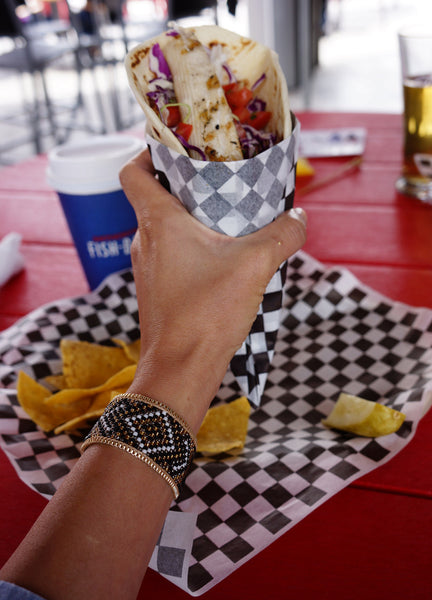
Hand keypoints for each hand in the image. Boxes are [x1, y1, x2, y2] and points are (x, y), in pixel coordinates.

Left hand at [120, 150, 306, 431]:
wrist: (180, 371)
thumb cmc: (207, 314)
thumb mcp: (255, 265)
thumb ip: (284, 234)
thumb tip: (300, 217)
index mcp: (158, 223)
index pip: (132, 172)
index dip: (147, 152)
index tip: (175, 147)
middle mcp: (145, 241)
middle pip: (156, 197)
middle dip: (186, 184)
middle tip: (220, 178)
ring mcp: (148, 268)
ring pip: (167, 229)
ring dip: (194, 219)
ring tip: (230, 218)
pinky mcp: (157, 290)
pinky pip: (173, 255)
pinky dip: (194, 248)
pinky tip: (224, 258)